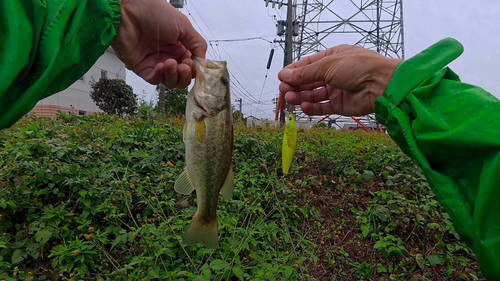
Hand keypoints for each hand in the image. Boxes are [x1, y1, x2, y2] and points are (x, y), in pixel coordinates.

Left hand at [112, 0, 206, 88]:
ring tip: (171, 63)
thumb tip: (203, 62)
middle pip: (182, 77)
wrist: (128, 12)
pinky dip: (160, 76)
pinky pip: (155, 80)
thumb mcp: (184, 26)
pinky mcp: (142, 68)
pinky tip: (161, 65)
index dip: (195, 69)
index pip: (192, 66)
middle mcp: (168, 55)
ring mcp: (155, 63)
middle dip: (185, 75)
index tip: (195, 65)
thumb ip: (198, 44)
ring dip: (173, 76)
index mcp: (180, 46)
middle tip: (184, 66)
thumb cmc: (154, 12)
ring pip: (170, 81)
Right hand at [278, 45, 400, 115]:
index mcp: (332, 57)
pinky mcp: (340, 105)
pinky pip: (322, 107)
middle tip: (284, 91)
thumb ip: (305, 73)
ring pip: (313, 95)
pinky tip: (304, 107)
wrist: (381, 85)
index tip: (282, 78)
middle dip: (295, 86)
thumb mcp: (327, 65)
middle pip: (309, 81)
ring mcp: (337, 90)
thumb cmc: (359, 67)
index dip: (294, 72)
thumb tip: (285, 76)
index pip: (308, 65)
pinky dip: (312, 108)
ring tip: (291, 99)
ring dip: (301, 97)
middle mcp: (334, 73)